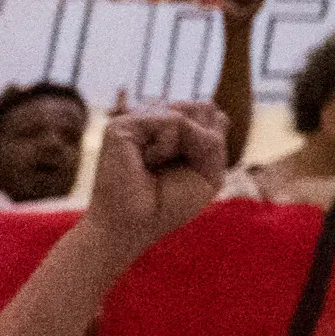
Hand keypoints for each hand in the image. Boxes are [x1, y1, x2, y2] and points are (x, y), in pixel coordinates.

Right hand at [86, 104, 228, 253]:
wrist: (132, 227)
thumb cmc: (168, 204)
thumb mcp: (208, 171)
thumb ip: (210, 138)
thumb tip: (179, 112)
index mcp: (172, 127)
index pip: (212, 113)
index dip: (212, 143)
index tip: (190, 170)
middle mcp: (153, 118)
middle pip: (204, 108)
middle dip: (202, 143)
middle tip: (174, 170)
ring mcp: (137, 119)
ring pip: (188, 113)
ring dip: (185, 148)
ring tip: (155, 166)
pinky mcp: (122, 124)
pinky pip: (172, 120)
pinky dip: (168, 146)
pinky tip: (145, 162)